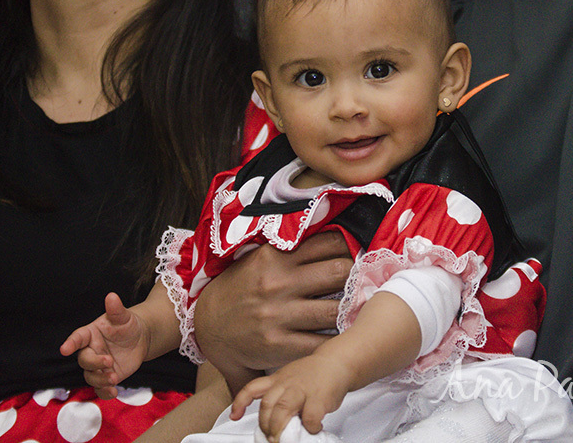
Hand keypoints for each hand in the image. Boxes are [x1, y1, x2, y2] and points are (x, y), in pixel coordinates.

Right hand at [60, 292, 150, 398]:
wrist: (140, 339)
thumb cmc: (127, 325)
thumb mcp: (124, 317)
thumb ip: (116, 309)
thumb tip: (112, 296)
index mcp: (90, 334)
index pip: (78, 337)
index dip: (70, 343)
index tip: (65, 349)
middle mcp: (91, 350)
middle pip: (84, 360)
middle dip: (94, 363)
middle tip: (109, 361)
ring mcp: (98, 366)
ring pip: (91, 376)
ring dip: (100, 379)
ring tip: (114, 378)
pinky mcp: (106, 377)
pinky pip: (100, 388)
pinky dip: (105, 392)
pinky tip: (114, 391)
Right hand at [194, 231, 352, 372]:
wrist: (206, 327)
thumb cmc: (240, 289)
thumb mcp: (258, 259)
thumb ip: (290, 247)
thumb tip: (332, 228)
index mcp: (274, 257)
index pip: (327, 243)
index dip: (350, 247)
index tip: (360, 253)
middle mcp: (278, 283)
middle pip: (338, 272)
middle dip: (356, 276)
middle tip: (366, 281)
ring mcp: (279, 315)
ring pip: (334, 309)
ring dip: (351, 309)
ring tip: (361, 308)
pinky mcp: (278, 344)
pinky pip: (321, 342)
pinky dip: (336, 339)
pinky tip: (343, 334)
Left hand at [230, 352, 350, 441]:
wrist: (338, 362)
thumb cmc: (315, 373)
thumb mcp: (289, 378)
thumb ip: (279, 394)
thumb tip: (270, 419)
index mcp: (278, 379)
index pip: (253, 388)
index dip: (240, 402)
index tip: (234, 416)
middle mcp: (288, 383)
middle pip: (268, 405)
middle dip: (265, 425)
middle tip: (269, 436)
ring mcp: (303, 390)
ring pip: (283, 410)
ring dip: (279, 428)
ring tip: (283, 438)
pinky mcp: (319, 399)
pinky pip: (309, 418)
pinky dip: (309, 428)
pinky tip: (312, 428)